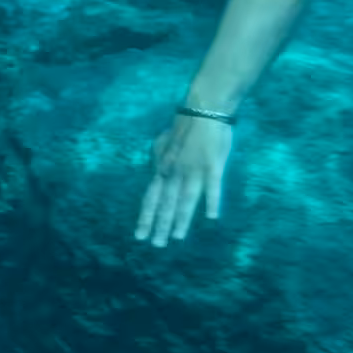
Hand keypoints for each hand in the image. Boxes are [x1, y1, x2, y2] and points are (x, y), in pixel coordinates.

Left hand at [135, 112, 232, 247]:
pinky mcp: (213, 165)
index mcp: (163, 168)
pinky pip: (213, 186)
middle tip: (156, 245)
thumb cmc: (185, 126)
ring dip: (181, 219)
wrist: (204, 107)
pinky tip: (211, 217)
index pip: (151, 198)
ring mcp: (194, 170)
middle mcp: (175, 172)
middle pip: (166, 203)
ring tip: (177, 237)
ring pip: (186, 199)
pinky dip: (212, 201)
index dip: (146, 216)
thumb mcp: (163, 143)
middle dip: (161, 225)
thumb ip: (159, 159)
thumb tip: (154, 169)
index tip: (139, 235)